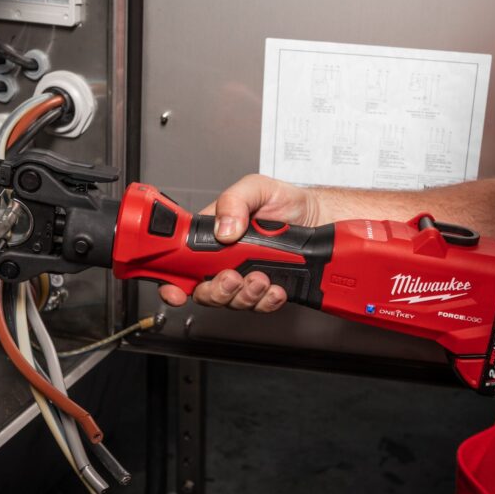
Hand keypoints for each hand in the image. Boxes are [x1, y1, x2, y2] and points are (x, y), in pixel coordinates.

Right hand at [158, 174, 318, 311]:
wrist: (321, 217)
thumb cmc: (287, 201)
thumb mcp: (258, 187)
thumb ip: (234, 201)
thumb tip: (222, 229)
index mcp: (213, 235)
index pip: (182, 262)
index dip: (173, 280)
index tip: (176, 289)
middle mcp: (225, 260)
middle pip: (203, 291)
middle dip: (216, 290)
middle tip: (233, 277)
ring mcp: (246, 277)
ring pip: (231, 302)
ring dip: (245, 295)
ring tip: (261, 278)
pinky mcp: (267, 290)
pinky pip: (259, 306)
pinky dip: (267, 301)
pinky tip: (276, 288)